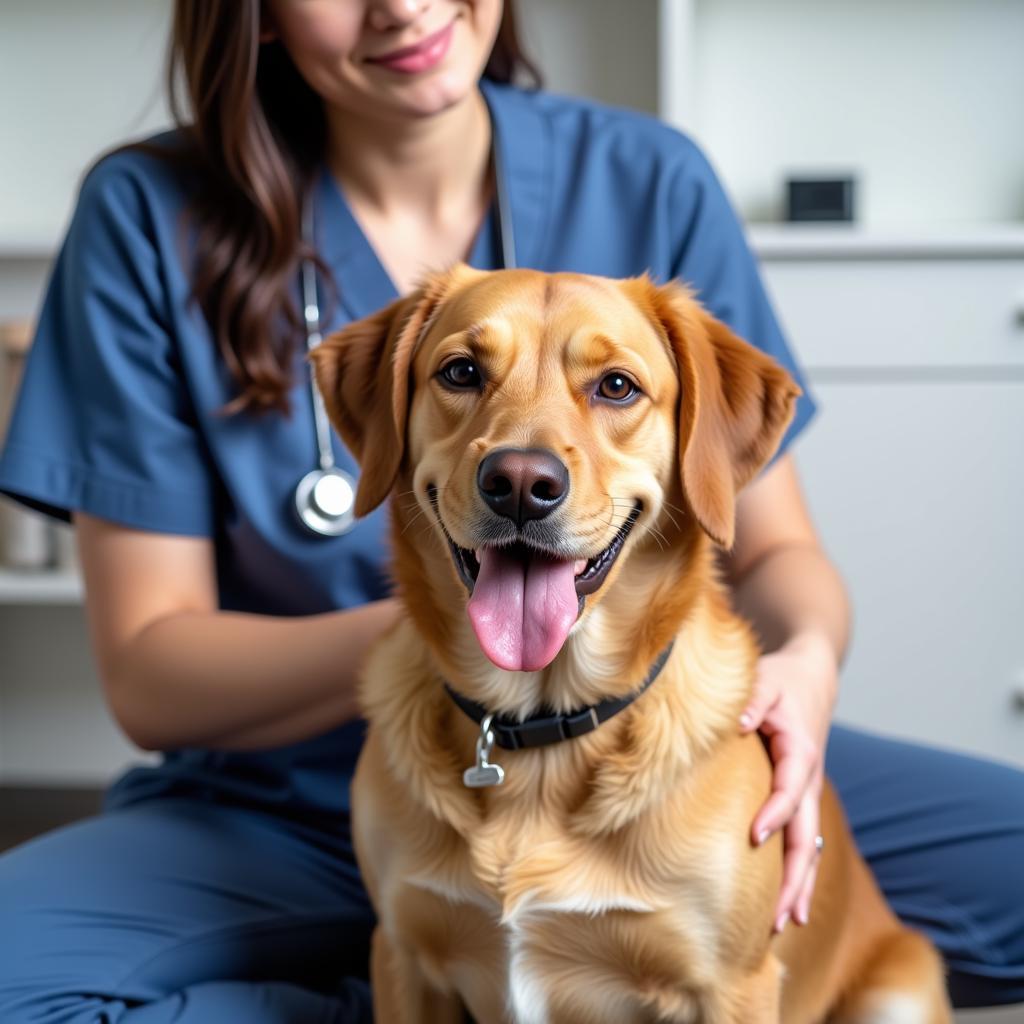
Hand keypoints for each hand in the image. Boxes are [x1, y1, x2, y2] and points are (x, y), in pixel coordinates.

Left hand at [740, 629, 837, 932]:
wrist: (812, 678)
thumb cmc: (781, 680)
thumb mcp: (765, 681)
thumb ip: (752, 701)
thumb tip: (737, 722)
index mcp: (800, 751)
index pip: (788, 789)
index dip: (774, 813)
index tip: (754, 836)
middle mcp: (808, 779)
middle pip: (806, 835)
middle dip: (793, 876)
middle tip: (777, 914)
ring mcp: (808, 793)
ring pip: (809, 847)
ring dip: (799, 885)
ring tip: (787, 924)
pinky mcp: (801, 799)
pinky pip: (804, 841)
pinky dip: (800, 873)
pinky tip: (791, 906)